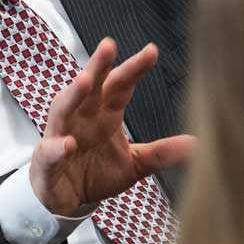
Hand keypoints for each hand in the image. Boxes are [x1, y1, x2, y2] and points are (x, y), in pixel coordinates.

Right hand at [29, 38, 196, 214]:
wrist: (67, 198)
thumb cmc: (97, 173)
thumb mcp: (134, 163)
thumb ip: (160, 152)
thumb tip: (196, 143)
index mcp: (105, 114)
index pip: (121, 85)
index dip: (135, 69)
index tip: (152, 51)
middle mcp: (82, 118)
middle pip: (91, 87)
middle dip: (98, 65)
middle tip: (109, 45)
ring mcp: (62, 135)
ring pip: (64, 108)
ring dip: (74, 94)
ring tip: (86, 81)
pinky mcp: (47, 160)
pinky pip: (50, 150)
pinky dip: (58, 147)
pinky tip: (69, 144)